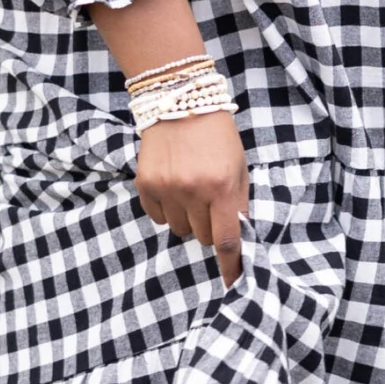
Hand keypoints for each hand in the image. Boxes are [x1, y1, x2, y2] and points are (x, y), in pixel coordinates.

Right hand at [135, 109, 248, 286]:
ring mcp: (167, 188)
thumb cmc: (217, 134)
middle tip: (210, 203)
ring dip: (188, 217)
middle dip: (210, 227)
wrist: (179, 100)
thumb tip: (237, 235)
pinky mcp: (146, 184)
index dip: (231, 265)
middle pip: (203, 237)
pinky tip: (172, 185)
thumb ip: (238, 201)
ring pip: (179, 229)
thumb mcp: (238, 165)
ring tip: (190, 189)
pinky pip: (157, 217)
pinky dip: (166, 209)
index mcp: (222, 186)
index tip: (233, 283)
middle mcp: (193, 191)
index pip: (227, 239)